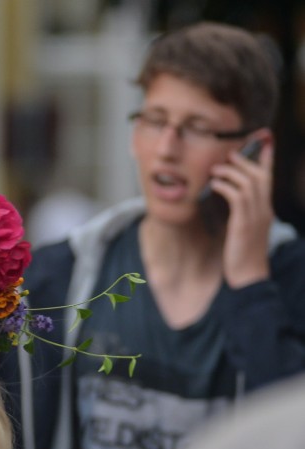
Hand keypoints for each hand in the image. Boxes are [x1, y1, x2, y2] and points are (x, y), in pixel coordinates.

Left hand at [209, 138, 273, 287]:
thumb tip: (227, 196)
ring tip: (216, 169)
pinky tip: (214, 185)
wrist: (247, 275)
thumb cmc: (242, 254)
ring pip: (249, 182)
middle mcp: (265, 209)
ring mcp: (256, 216)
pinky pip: (237, 197)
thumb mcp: (243, 228)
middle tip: (230, 153)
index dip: (267, 158)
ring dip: (232, 171)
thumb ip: (240, 212)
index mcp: (266, 209)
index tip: (264, 139)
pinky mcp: (244, 223)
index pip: (269, 178)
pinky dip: (225, 186)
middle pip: (261, 175)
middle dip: (246, 160)